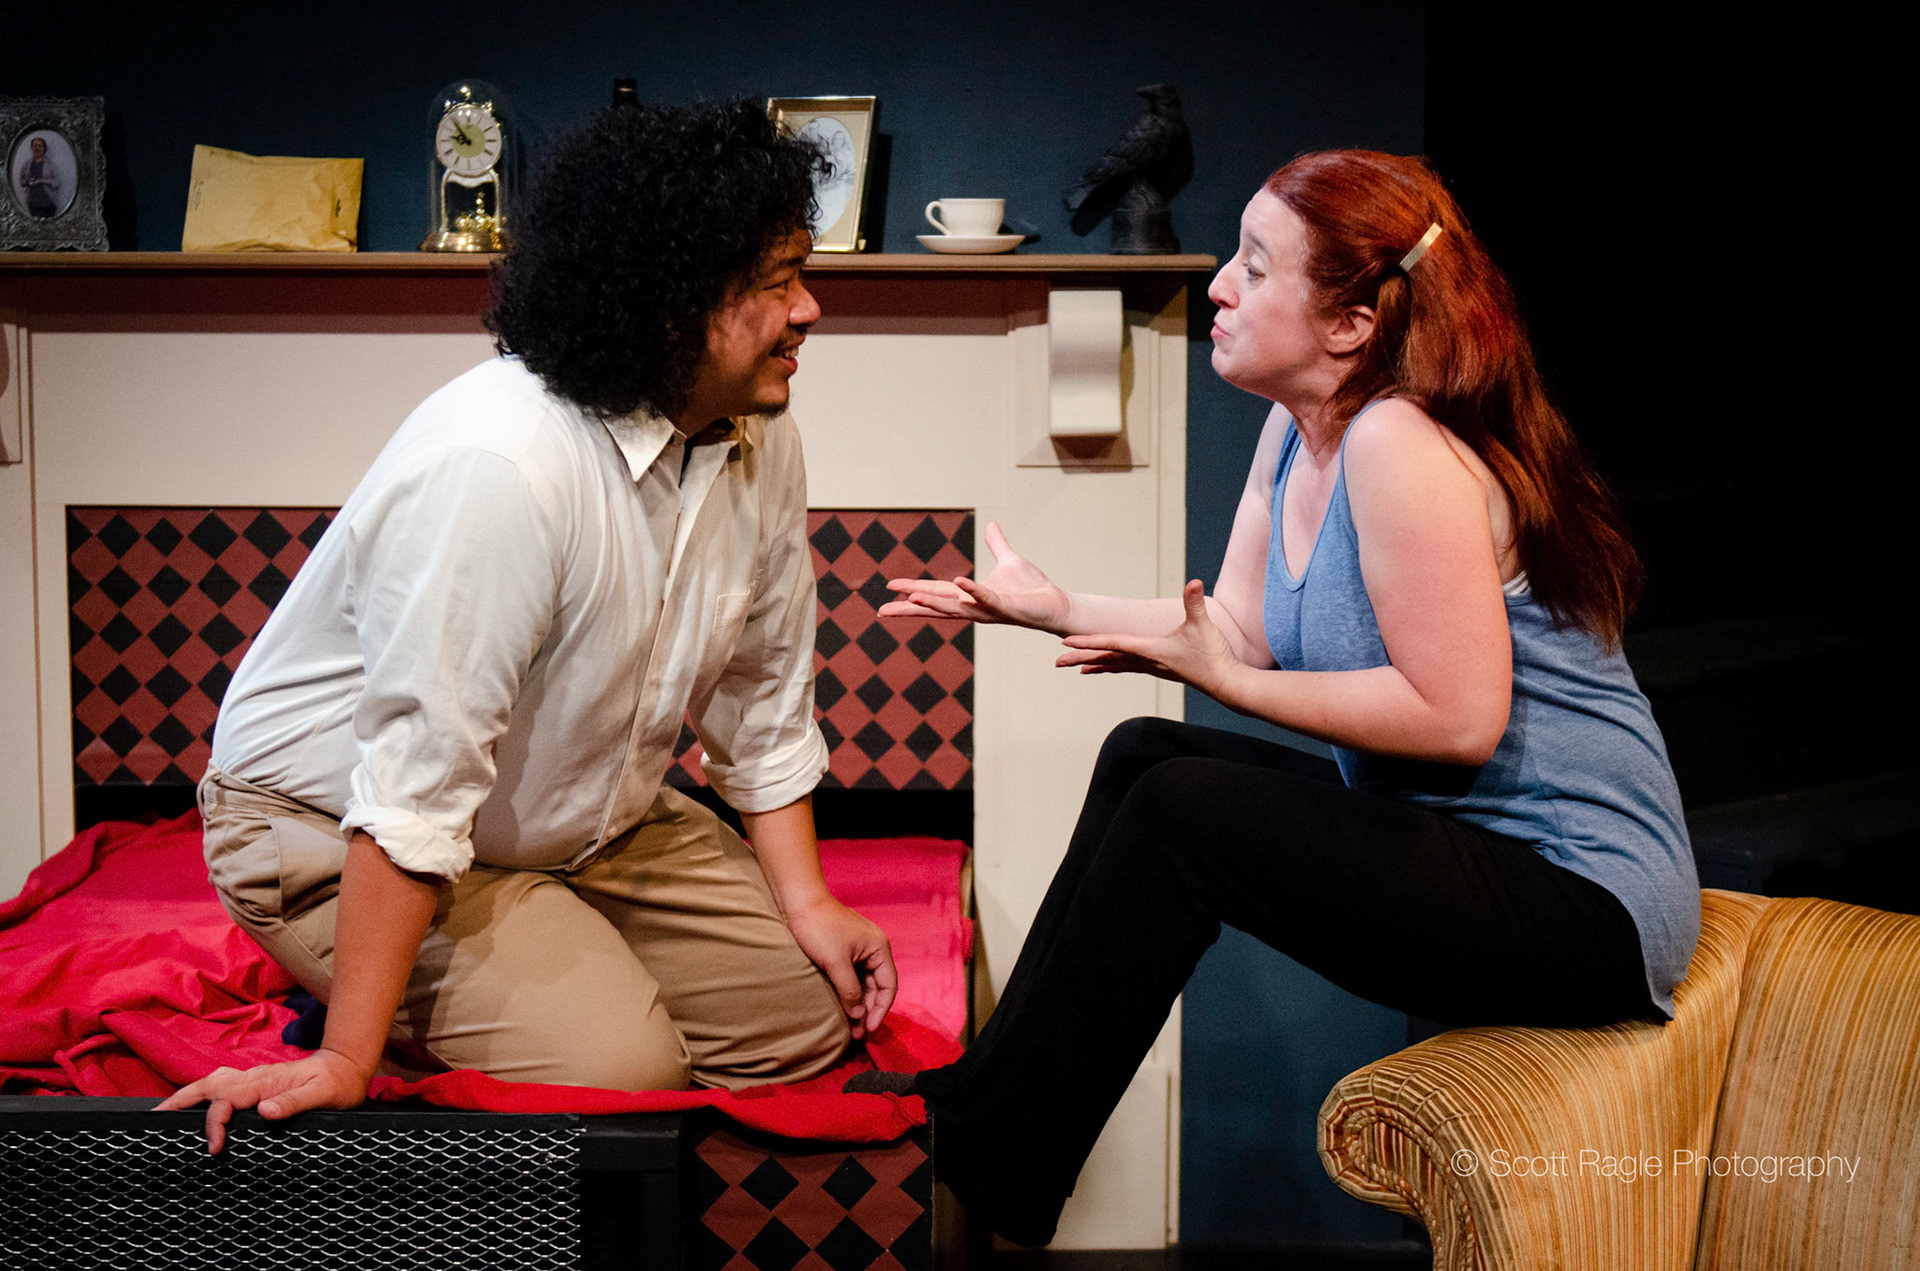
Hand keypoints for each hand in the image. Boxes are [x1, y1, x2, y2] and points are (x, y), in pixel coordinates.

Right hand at [153, 1049, 371, 1153]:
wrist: (348, 1066)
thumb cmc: (338, 1083)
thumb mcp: (323, 1094)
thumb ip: (295, 1102)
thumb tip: (265, 1112)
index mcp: (266, 1082)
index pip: (227, 1100)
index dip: (215, 1122)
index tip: (214, 1147)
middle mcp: (255, 1078)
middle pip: (209, 1085)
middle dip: (181, 1100)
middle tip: (156, 1117)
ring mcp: (254, 1079)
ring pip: (213, 1082)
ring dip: (188, 1094)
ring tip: (164, 1112)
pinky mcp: (257, 1084)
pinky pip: (223, 1086)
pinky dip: (203, 1094)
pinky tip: (195, 1105)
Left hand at [784, 894, 897, 1040]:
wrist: (799, 902)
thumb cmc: (819, 928)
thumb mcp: (835, 962)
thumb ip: (849, 990)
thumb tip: (858, 1016)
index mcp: (879, 948)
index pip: (889, 986)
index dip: (881, 1010)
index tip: (869, 1029)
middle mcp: (874, 950)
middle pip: (878, 987)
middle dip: (869, 1011)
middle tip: (858, 1034)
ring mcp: (859, 951)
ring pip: (865, 984)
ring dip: (859, 1005)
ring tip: (850, 1027)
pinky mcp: (845, 952)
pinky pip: (853, 978)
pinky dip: (850, 994)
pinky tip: (843, 1008)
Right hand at [880, 521, 1070, 633]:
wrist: (1055, 604)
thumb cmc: (1032, 588)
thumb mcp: (1010, 561)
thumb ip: (998, 545)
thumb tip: (993, 526)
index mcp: (969, 596)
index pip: (935, 592)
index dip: (912, 589)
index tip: (889, 589)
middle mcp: (974, 607)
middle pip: (936, 606)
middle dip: (910, 608)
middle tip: (883, 611)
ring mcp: (988, 609)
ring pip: (955, 607)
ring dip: (933, 602)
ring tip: (910, 597)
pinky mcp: (1006, 608)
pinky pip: (986, 598)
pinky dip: (973, 591)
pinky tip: (958, 581)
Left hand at [1057, 579, 1241, 696]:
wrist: (1226, 682)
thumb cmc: (1213, 655)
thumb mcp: (1203, 625)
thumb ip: (1195, 603)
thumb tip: (1194, 582)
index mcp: (1149, 649)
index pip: (1112, 643)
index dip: (1089, 642)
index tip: (1067, 642)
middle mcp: (1145, 660)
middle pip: (1106, 658)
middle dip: (1081, 658)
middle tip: (1057, 662)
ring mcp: (1150, 666)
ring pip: (1114, 665)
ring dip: (1093, 664)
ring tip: (1072, 667)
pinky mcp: (1158, 668)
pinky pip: (1125, 667)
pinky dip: (1110, 666)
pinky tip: (1101, 668)